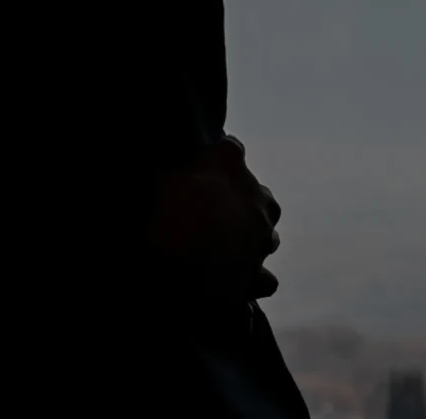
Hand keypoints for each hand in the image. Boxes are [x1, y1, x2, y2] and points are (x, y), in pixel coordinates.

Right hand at [147, 135, 281, 301]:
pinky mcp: (260, 273)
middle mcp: (256, 196)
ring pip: (267, 231)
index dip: (217, 157)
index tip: (204, 165)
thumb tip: (163, 168)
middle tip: (213, 209)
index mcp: (230, 165)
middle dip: (241, 198)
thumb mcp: (157, 182)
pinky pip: (264, 276)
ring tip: (228, 243)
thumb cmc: (168, 218)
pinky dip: (255, 277)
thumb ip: (166, 171)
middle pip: (257, 190)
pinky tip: (239, 279)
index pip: (230, 147)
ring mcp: (263, 236)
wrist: (183, 273)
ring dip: (252, 234)